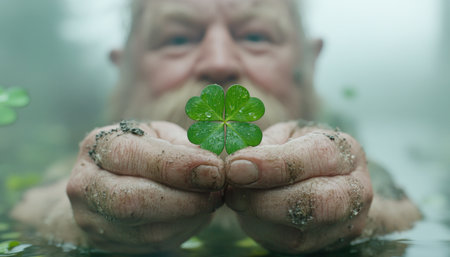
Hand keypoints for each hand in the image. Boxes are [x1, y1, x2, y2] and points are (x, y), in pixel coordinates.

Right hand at [66, 121, 224, 253]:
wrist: (107, 181)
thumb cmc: (141, 151)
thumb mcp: (159, 134)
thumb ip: (182, 145)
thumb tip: (210, 166)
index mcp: (99, 146)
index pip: (134, 157)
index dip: (179, 166)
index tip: (215, 169)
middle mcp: (86, 186)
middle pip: (134, 201)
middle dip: (184, 199)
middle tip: (217, 190)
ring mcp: (93, 220)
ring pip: (148, 230)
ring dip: (190, 217)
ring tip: (211, 199)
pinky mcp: (108, 244)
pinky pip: (155, 244)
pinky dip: (184, 229)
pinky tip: (196, 213)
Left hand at [225, 121, 372, 253]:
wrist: (330, 183)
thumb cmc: (300, 151)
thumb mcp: (286, 136)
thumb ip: (265, 145)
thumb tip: (238, 165)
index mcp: (345, 150)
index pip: (317, 155)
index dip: (273, 163)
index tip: (236, 166)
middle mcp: (355, 188)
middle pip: (316, 201)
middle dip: (266, 198)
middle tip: (233, 188)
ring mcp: (346, 222)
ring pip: (301, 230)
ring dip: (258, 215)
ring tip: (236, 197)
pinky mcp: (328, 244)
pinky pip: (289, 243)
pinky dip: (261, 228)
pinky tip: (247, 212)